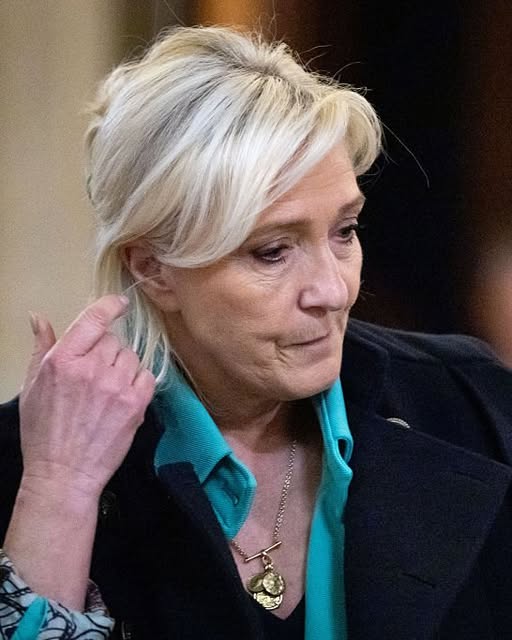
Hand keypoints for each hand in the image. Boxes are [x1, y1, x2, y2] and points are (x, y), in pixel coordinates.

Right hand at [19, 295, 155, 500]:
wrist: (64, 474)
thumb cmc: (43, 432)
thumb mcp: (32, 386)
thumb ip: (41, 347)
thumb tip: (40, 318)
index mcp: (63, 360)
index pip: (93, 319)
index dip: (110, 306)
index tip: (120, 303)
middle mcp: (92, 368)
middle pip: (113, 340)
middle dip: (105, 352)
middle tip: (94, 376)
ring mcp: (117, 385)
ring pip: (131, 357)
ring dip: (122, 367)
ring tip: (107, 391)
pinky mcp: (136, 403)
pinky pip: (147, 375)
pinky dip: (138, 382)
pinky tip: (123, 397)